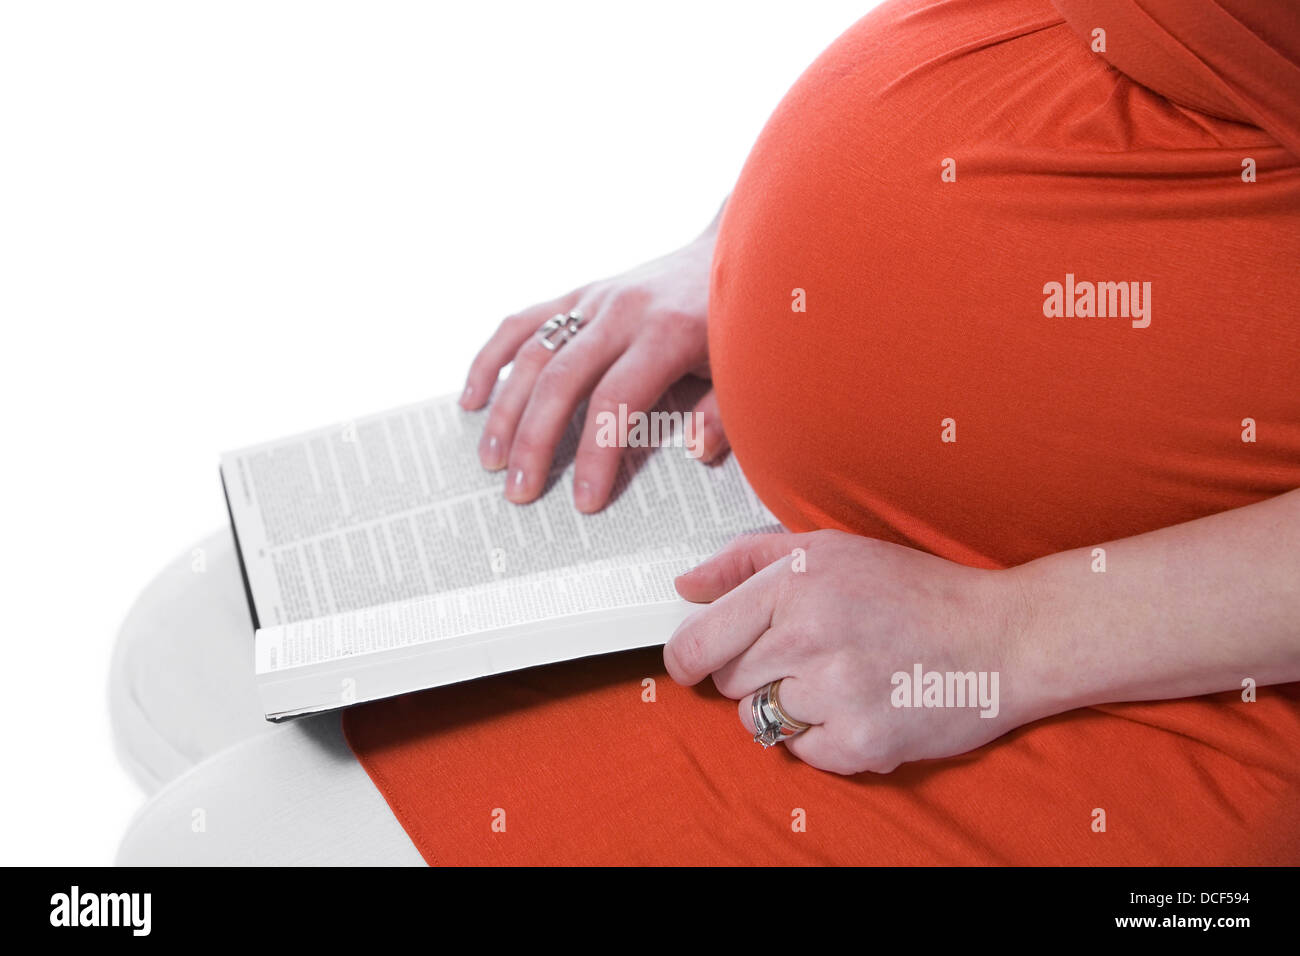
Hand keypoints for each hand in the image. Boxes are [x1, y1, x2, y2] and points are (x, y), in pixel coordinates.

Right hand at [459, 207, 728, 512]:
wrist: (737, 250)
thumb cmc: (740, 322)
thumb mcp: (747, 370)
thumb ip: (725, 412)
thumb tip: (697, 449)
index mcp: (667, 333)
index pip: (615, 402)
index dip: (595, 455)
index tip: (584, 501)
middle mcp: (623, 312)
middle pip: (562, 380)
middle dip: (535, 441)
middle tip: (519, 491)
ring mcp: (595, 299)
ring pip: (533, 354)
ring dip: (505, 410)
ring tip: (491, 460)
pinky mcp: (580, 293)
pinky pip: (522, 323)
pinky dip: (492, 359)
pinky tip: (472, 398)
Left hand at [663, 530, 1035, 774]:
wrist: (1005, 637)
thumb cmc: (918, 590)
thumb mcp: (829, 549)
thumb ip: (747, 561)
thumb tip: (687, 587)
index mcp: (796, 582)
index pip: (700, 641)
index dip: (688, 657)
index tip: (695, 661)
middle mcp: (809, 635)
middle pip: (729, 682)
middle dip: (755, 673)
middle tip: (803, 657)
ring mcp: (835, 693)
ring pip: (761, 720)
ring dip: (788, 707)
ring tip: (838, 679)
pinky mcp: (861, 742)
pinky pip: (802, 752)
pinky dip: (824, 738)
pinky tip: (861, 704)